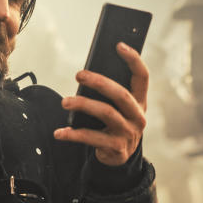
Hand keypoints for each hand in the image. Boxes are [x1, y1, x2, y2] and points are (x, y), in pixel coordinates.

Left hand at [54, 43, 147, 165]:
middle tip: (79, 74)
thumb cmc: (114, 124)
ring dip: (83, 105)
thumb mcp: (119, 109)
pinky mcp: (116, 148)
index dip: (133, 60)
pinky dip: (73, 134)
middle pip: (121, 94)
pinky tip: (60, 132)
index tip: (119, 45)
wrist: (119, 157)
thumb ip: (110, 94)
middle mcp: (138, 116)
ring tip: (65, 101)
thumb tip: (86, 73)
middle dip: (99, 82)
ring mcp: (128, 133)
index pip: (142, 77)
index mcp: (139, 102)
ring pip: (106, 113)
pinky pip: (92, 138)